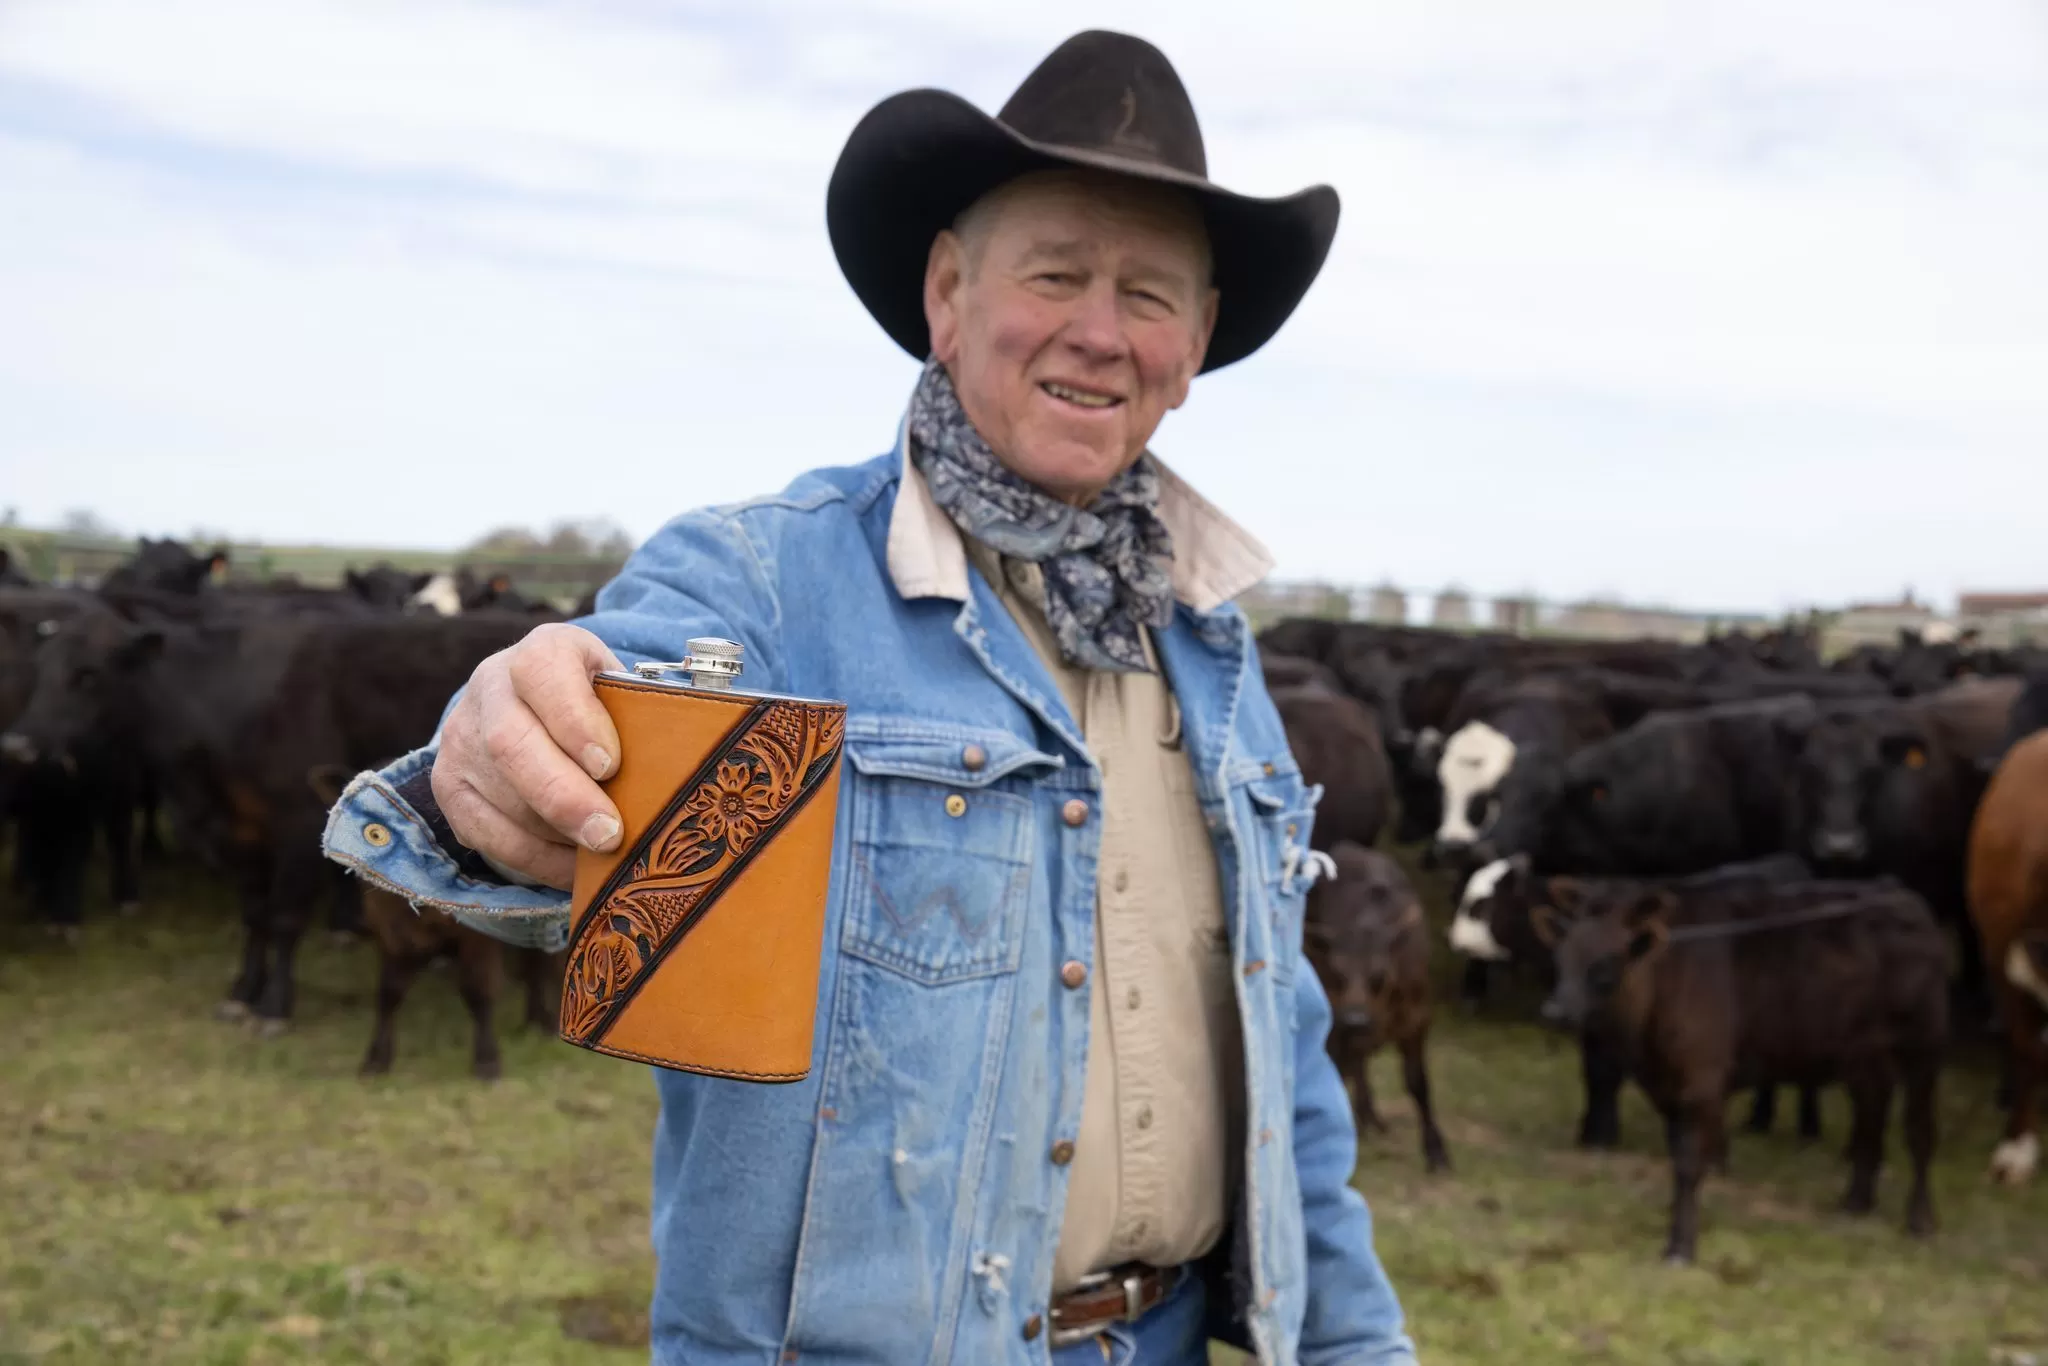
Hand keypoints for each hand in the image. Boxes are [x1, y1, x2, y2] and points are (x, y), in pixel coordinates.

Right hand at [431, 623, 624, 889]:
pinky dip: (533, 858)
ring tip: (600, 855)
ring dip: (554, 833)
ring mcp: (463, 736)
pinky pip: (483, 831)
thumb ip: (641, 717)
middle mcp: (492, 686)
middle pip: (511, 743)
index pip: (545, 673)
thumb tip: (677, 773)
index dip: (575, 720)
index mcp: (541, 651)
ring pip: (499, 793)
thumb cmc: (597, 705)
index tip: (610, 765)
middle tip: (609, 833)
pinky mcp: (448, 784)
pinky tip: (571, 869)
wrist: (530, 705)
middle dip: (564, 796)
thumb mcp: (621, 692)